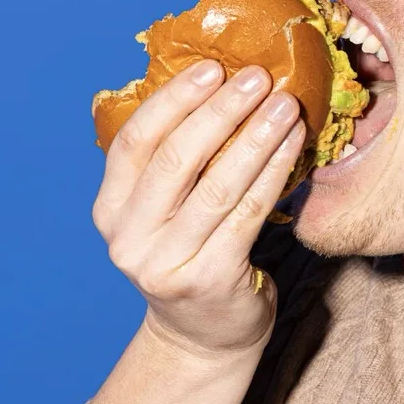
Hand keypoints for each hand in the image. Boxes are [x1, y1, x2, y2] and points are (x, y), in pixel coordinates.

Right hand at [91, 59, 305, 357]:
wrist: (205, 336)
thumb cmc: (192, 254)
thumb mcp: (165, 212)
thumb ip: (174, 162)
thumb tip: (217, 84)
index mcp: (110, 211)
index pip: (134, 143)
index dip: (172, 101)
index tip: (211, 67)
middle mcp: (128, 239)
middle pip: (175, 160)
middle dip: (220, 112)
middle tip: (257, 77)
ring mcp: (166, 264)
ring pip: (217, 187)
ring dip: (255, 138)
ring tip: (285, 105)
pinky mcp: (209, 280)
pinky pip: (248, 215)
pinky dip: (273, 174)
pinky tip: (294, 146)